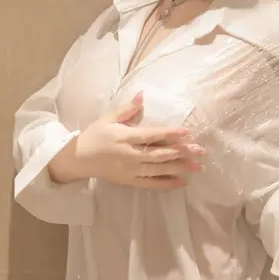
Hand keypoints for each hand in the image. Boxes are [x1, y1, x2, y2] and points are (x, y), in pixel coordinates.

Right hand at [73, 92, 204, 189]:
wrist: (78, 160)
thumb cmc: (94, 136)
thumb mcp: (107, 119)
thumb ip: (127, 109)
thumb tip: (142, 95)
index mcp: (125, 137)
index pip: (152, 135)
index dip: (171, 134)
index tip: (188, 132)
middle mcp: (129, 155)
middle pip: (159, 154)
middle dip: (181, 152)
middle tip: (200, 150)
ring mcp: (130, 170)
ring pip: (158, 170)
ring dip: (179, 168)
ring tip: (197, 166)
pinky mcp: (129, 181)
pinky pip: (151, 184)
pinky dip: (167, 183)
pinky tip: (182, 182)